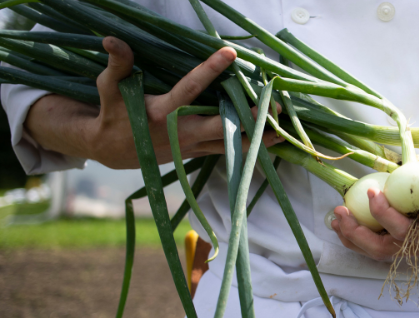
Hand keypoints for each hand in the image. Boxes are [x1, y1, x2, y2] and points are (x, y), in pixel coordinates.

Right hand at [24, 37, 282, 168]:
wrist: (110, 151)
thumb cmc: (114, 114)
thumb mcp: (111, 88)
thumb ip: (119, 64)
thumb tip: (112, 39)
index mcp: (164, 113)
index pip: (191, 88)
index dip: (209, 70)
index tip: (229, 53)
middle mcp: (183, 133)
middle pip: (223, 126)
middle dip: (249, 117)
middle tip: (273, 105)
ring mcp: (193, 147)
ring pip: (230, 145)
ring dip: (257, 138)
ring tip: (283, 128)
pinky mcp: (198, 153)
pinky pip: (228, 151)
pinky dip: (248, 146)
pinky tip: (270, 140)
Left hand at [330, 170, 418, 260]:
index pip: (405, 235)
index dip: (385, 216)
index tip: (373, 192)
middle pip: (385, 250)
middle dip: (357, 235)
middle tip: (338, 212)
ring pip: (382, 249)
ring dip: (356, 236)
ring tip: (335, 217)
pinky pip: (388, 238)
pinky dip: (366, 230)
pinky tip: (351, 216)